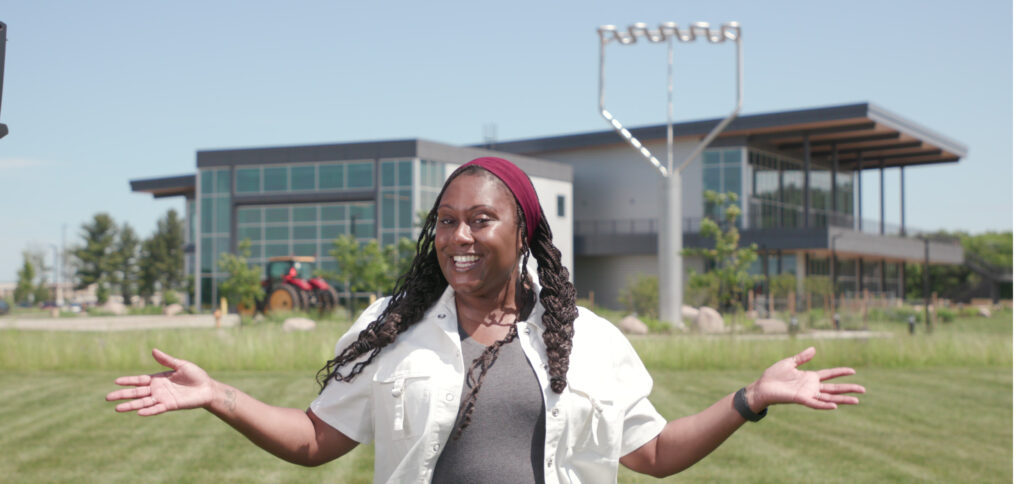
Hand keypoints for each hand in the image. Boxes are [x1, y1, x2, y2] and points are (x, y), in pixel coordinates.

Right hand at [105, 348, 215, 415]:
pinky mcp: (170, 405)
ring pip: (143, 402)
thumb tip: (153, 350)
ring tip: (117, 408)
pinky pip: (157, 408)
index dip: (128, 381)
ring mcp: (162, 398)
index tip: (115, 382)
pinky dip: (148, 410)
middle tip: (107, 397)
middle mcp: (157, 390)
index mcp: (158, 379)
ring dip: (130, 405)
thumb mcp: (181, 365)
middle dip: (122, 395)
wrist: (207, 388)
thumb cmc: (195, 375)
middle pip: (136, 393)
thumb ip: (166, 360)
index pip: (139, 380)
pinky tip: (138, 412)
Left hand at [747, 347, 864, 410]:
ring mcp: (807, 394)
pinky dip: (825, 405)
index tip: (853, 371)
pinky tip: (835, 406)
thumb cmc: (773, 375)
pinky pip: (815, 404)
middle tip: (863, 390)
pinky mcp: (801, 399)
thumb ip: (802, 357)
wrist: (761, 386)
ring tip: (857, 401)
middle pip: (834, 388)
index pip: (829, 374)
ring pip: (829, 398)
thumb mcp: (789, 362)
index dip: (841, 372)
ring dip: (842, 400)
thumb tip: (814, 349)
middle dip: (848, 388)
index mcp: (809, 377)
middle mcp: (811, 387)